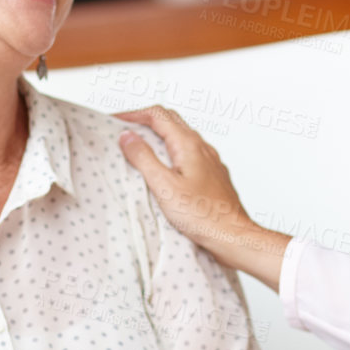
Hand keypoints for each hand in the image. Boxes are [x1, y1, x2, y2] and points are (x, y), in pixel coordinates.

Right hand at [116, 107, 290, 288]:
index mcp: (189, 145)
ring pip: (181, 137)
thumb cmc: (203, 216)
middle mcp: (202, 148)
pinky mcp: (212, 175)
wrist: (234, 235)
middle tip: (125, 129)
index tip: (115, 120)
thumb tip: (128, 137)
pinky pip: (189, 153)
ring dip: (159, 136)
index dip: (134, 113)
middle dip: (145, 120)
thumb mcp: (164, 187)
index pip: (158, 115)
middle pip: (170, 121)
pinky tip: (165, 169)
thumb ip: (144, 158)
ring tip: (140, 147)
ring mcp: (209, 161)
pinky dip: (171, 152)